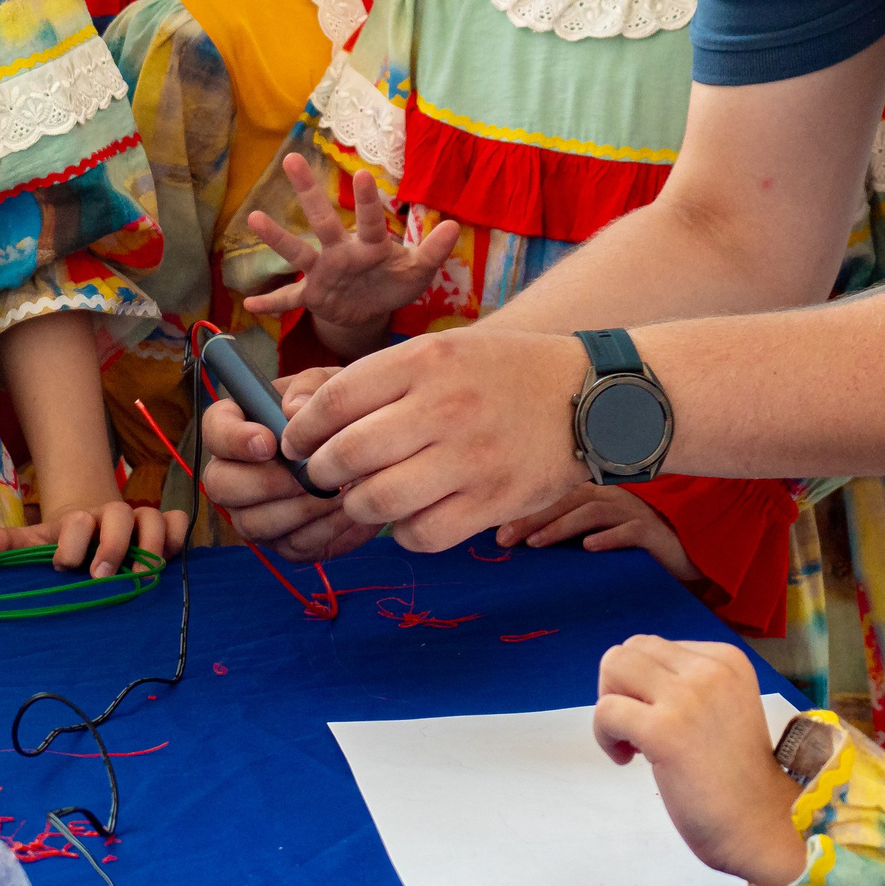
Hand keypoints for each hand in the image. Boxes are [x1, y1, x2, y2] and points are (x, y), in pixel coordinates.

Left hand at [0, 497, 187, 578]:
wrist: (92, 525)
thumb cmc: (63, 542)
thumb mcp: (36, 541)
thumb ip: (11, 544)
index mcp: (79, 520)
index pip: (77, 522)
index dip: (71, 542)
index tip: (62, 565)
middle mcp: (112, 516)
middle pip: (119, 516)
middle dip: (111, 546)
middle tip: (100, 577)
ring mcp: (140, 521)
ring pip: (153, 518)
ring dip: (149, 545)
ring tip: (141, 577)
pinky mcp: (164, 530)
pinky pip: (178, 523)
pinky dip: (177, 536)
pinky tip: (169, 557)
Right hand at [198, 366, 380, 560]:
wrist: (371, 450)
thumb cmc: (340, 410)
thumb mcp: (330, 384)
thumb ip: (310, 387)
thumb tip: (292, 410)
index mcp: (238, 426)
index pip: (214, 431)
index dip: (234, 440)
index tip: (268, 442)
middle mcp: (235, 473)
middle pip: (220, 486)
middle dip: (265, 483)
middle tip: (308, 475)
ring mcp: (255, 513)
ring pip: (254, 524)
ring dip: (299, 510)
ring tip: (340, 492)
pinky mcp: (284, 542)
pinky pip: (292, 547)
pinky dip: (324, 533)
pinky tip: (352, 513)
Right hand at [244, 154, 458, 355]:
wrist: (371, 310)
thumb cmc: (394, 282)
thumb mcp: (418, 271)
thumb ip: (434, 251)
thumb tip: (454, 226)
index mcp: (370, 246)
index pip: (369, 221)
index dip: (366, 201)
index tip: (362, 174)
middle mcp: (341, 252)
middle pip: (322, 220)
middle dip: (308, 192)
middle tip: (292, 160)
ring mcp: (323, 272)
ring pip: (297, 252)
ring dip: (277, 237)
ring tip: (254, 218)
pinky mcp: (313, 296)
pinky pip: (289, 300)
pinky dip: (271, 303)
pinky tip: (249, 305)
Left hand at [286, 327, 586, 550]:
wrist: (590, 396)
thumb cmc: (503, 372)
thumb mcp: (443, 350)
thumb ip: (377, 380)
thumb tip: (299, 414)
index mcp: (425, 360)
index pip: (335, 401)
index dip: (302, 429)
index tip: (295, 443)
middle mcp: (444, 406)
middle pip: (346, 455)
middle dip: (320, 472)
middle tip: (324, 475)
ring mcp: (469, 457)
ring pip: (377, 501)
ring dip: (358, 506)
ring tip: (364, 497)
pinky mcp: (493, 501)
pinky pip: (421, 535)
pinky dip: (404, 532)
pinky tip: (410, 515)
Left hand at [498, 482, 699, 585]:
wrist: (683, 554)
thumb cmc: (632, 548)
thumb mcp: (597, 538)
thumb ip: (568, 535)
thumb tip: (525, 547)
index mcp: (594, 496)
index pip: (554, 496)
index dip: (526, 510)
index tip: (497, 531)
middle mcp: (611, 498)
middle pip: (567, 499)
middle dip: (534, 517)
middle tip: (505, 538)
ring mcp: (633, 511)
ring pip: (594, 511)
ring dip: (562, 525)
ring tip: (537, 543)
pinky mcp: (652, 532)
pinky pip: (629, 530)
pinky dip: (608, 538)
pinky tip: (588, 548)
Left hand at [592, 635, 807, 885]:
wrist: (762, 826)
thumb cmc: (738, 776)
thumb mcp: (721, 706)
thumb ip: (686, 684)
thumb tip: (627, 677)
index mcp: (726, 659)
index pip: (655, 647)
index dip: (645, 685)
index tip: (661, 720)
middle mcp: (710, 669)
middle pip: (630, 651)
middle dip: (620, 688)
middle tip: (637, 729)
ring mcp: (688, 698)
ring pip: (614, 666)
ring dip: (611, 705)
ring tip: (632, 742)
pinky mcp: (666, 731)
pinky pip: (606, 711)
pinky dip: (605, 735)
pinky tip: (628, 760)